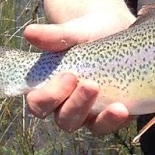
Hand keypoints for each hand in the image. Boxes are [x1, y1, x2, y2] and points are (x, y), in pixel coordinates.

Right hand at [21, 2, 135, 135]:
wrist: (117, 28)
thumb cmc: (89, 30)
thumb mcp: (76, 30)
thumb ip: (55, 35)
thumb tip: (29, 32)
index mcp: (49, 88)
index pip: (38, 103)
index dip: (49, 96)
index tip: (69, 75)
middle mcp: (67, 104)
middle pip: (64, 119)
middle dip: (77, 105)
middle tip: (91, 84)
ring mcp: (90, 113)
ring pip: (90, 126)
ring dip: (101, 118)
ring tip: (116, 105)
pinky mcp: (112, 114)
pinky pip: (113, 124)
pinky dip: (117, 120)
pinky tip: (125, 108)